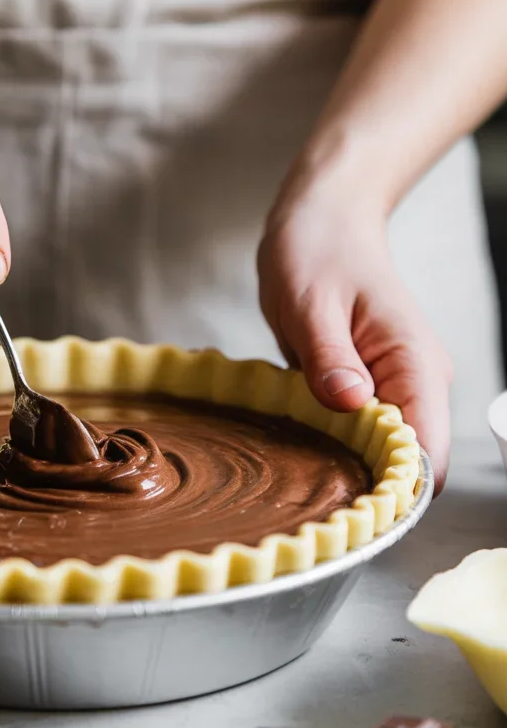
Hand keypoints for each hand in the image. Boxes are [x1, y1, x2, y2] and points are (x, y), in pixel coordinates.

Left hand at [257, 198, 451, 491]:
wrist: (323, 221)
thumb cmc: (317, 252)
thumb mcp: (310, 302)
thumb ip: (330, 356)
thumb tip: (352, 405)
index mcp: (414, 362)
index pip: (427, 449)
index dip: (394, 487)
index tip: (348, 506)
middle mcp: (417, 382)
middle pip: (408, 462)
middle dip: (365, 485)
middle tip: (309, 497)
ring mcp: (396, 387)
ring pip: (383, 452)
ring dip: (347, 466)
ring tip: (299, 472)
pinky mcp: (370, 389)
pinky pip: (360, 433)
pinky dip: (334, 445)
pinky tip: (300, 446)